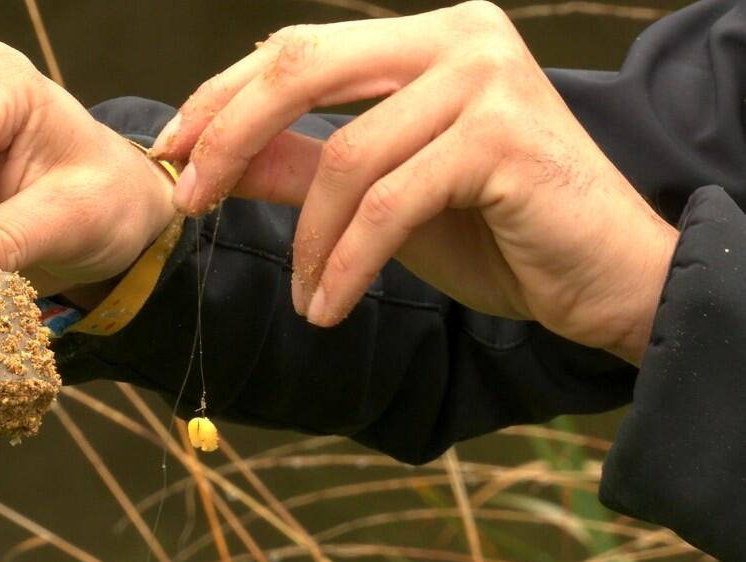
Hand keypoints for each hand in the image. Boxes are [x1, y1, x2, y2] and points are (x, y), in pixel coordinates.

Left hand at [150, 0, 675, 364]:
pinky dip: (344, 264)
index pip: (297, 50)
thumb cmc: (498, 232)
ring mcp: (486, 79)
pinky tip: (326, 307)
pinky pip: (387, 205)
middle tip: (191, 201)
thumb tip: (214, 159)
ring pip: (346, 156)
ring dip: (307, 242)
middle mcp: (458, 37)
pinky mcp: (504, 139)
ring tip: (305, 298)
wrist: (607, 279)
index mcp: (426, 37)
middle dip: (229, 137)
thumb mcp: (381, 196)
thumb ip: (303, 166)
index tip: (171, 151)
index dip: (222, 98)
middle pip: (302, 69)